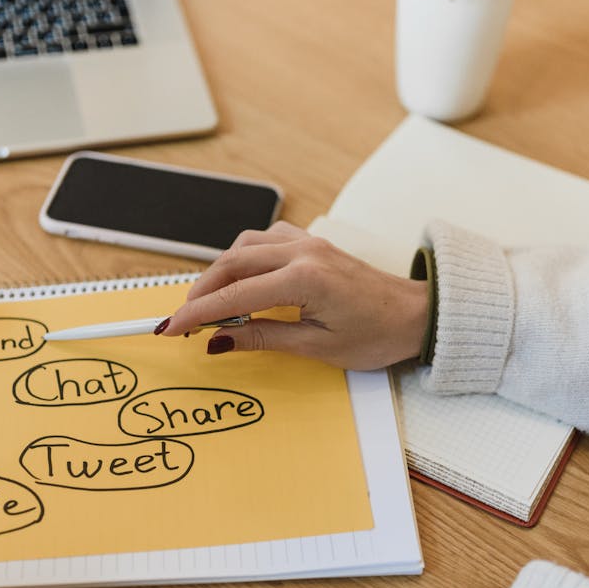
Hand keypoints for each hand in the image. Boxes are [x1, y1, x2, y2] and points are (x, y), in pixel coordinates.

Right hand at [160, 222, 429, 370]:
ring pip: (244, 246)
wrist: (417, 314)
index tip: (171, 328)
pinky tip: (240, 278)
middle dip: (200, 292)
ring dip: (219, 272)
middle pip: (231, 263)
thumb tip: (220, 340)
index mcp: (304, 279)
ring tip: (208, 304)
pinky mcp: (312, 243)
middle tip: (182, 320)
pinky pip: (265, 239)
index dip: (197, 314)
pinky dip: (243, 256)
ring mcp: (307, 243)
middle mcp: (302, 252)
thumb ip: (264, 339)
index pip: (234, 296)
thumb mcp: (318, 348)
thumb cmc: (378, 333)